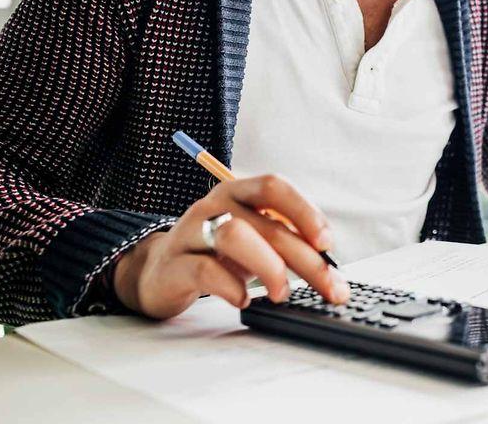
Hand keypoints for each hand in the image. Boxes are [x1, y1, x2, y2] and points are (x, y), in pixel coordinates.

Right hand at [113, 174, 348, 318]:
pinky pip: (205, 271)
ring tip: (282, 293)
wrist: (158, 273)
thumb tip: (330, 268)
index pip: (274, 187)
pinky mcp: (174, 265)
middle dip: (306, 259)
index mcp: (237, 191)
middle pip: (266, 223)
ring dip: (269, 267)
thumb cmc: (217, 255)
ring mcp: (190, 233)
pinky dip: (231, 288)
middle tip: (329, 287)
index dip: (304, 211)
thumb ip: (285, 242)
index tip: (327, 244)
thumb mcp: (252, 239)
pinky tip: (243, 300)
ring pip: (235, 237)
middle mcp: (213, 205)